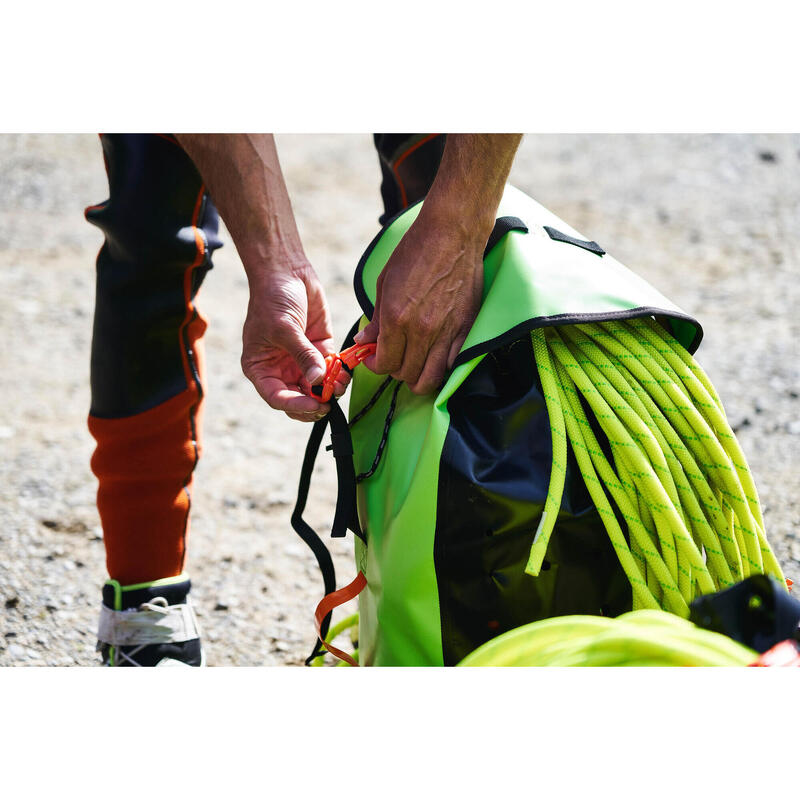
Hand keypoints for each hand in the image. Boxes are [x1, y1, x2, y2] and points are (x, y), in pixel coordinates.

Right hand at [241, 260, 348, 421]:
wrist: (286, 271)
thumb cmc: (273, 298)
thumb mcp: (285, 328)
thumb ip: (302, 355)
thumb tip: (317, 379)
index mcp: (261, 368)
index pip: (277, 397)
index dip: (295, 406)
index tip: (314, 405)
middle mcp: (280, 369)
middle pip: (298, 398)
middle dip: (315, 402)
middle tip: (329, 402)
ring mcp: (301, 360)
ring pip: (317, 388)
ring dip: (329, 390)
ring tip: (339, 385)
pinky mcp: (319, 349)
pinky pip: (331, 371)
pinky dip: (338, 376)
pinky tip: (344, 374)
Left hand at [354, 210, 486, 394]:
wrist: (453, 233)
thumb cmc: (415, 251)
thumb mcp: (385, 283)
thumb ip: (376, 319)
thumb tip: (364, 342)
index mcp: (398, 318)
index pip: (384, 364)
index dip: (375, 366)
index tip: (373, 359)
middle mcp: (423, 330)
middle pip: (406, 375)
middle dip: (394, 371)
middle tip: (393, 358)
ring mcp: (448, 331)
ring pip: (431, 378)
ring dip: (418, 377)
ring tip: (413, 363)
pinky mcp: (467, 328)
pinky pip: (453, 364)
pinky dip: (441, 366)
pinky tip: (434, 354)